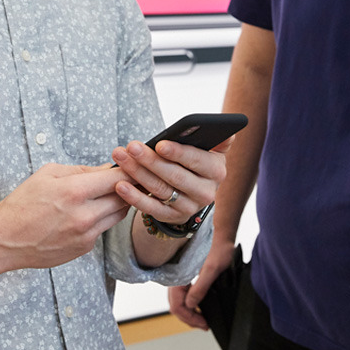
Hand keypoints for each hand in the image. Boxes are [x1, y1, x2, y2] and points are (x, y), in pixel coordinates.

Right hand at [0, 162, 131, 269]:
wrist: (5, 239)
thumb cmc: (23, 203)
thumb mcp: (48, 174)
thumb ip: (82, 170)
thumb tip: (107, 168)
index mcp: (75, 191)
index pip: (117, 178)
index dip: (128, 170)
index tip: (132, 166)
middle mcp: (84, 215)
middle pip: (124, 198)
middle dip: (127, 186)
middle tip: (127, 178)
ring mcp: (86, 234)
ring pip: (118, 215)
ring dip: (117, 203)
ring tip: (108, 193)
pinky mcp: (84, 247)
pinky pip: (103, 229)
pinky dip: (101, 219)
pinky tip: (88, 213)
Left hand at [109, 137, 227, 225]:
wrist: (192, 191)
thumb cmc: (195, 161)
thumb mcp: (209, 150)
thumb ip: (216, 139)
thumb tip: (228, 131)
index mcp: (216, 171)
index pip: (198, 161)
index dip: (178, 153)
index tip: (159, 144)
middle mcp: (206, 192)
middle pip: (175, 176)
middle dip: (151, 160)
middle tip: (131, 147)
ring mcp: (189, 208)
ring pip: (160, 189)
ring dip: (137, 173)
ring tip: (120, 158)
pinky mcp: (172, 218)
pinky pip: (151, 209)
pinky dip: (134, 197)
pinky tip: (121, 185)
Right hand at [168, 238, 235, 328]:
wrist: (221, 233)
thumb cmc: (219, 247)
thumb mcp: (212, 269)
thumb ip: (200, 287)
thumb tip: (191, 305)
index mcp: (179, 275)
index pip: (177, 306)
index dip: (190, 319)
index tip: (204, 324)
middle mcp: (176, 276)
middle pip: (175, 305)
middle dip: (189, 318)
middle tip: (204, 325)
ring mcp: (180, 276)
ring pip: (178, 301)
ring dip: (189, 313)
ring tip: (202, 319)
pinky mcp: (186, 275)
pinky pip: (182, 294)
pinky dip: (189, 304)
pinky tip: (199, 307)